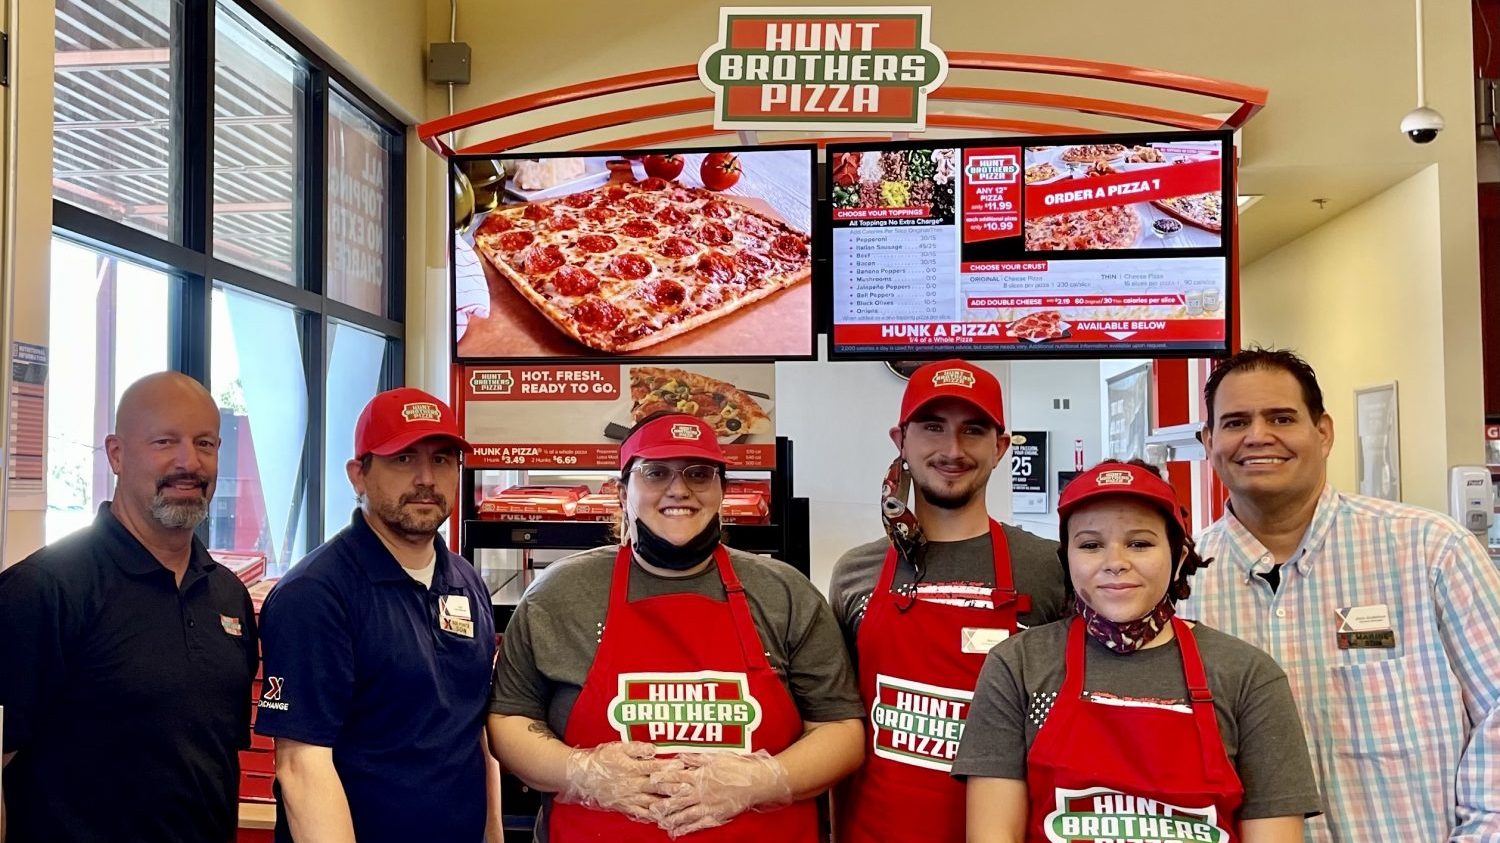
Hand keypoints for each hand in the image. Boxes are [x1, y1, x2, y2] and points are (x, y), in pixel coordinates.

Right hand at [557, 741, 673, 822]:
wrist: (583, 776)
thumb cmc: (601, 759)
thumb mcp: (617, 748)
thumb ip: (636, 748)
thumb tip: (653, 749)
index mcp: (632, 768)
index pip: (655, 767)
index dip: (669, 767)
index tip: (683, 766)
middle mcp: (633, 784)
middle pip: (657, 786)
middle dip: (674, 787)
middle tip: (689, 788)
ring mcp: (629, 797)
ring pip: (652, 802)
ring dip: (667, 803)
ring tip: (681, 804)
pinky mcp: (625, 806)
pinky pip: (641, 813)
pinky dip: (652, 816)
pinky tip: (663, 818)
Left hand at [647, 751, 791, 837]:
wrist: (756, 782)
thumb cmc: (737, 767)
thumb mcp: (716, 757)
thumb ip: (696, 758)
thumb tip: (680, 757)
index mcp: (699, 776)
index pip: (676, 777)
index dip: (662, 779)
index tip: (650, 780)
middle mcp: (701, 792)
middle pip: (677, 799)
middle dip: (662, 803)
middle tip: (649, 807)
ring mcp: (708, 805)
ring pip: (685, 814)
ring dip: (671, 818)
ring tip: (659, 822)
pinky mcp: (715, 815)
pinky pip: (698, 824)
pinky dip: (686, 828)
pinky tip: (676, 832)